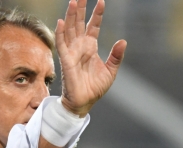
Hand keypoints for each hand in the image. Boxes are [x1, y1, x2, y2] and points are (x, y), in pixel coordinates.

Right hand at [55, 0, 126, 116]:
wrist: (84, 102)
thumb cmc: (94, 88)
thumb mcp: (110, 71)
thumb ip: (116, 56)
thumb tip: (123, 41)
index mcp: (91, 47)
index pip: (93, 26)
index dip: (97, 14)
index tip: (101, 1)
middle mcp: (80, 47)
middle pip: (79, 23)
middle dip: (81, 8)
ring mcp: (72, 52)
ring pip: (69, 30)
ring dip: (70, 16)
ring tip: (73, 1)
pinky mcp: (66, 60)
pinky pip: (61, 44)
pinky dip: (60, 33)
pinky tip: (60, 22)